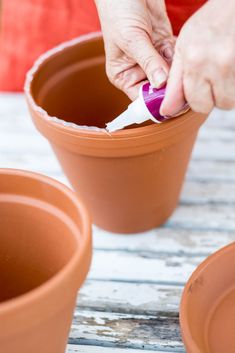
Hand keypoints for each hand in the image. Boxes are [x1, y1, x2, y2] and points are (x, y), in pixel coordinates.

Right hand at [95, 0, 174, 99]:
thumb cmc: (118, 10)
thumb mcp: (132, 39)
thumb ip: (149, 61)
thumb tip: (162, 84)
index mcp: (123, 75)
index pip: (141, 98)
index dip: (155, 102)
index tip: (171, 101)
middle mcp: (138, 70)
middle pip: (158, 89)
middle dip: (170, 87)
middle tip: (183, 85)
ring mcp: (153, 59)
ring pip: (170, 74)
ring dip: (178, 71)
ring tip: (181, 64)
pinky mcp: (164, 45)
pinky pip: (177, 58)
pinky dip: (181, 56)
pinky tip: (181, 49)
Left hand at [160, 0, 234, 116]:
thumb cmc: (212, 22)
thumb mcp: (185, 46)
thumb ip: (175, 81)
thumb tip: (167, 110)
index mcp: (194, 59)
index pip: (194, 103)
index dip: (195, 101)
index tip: (197, 96)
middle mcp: (215, 64)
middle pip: (211, 106)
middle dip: (211, 97)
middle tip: (213, 78)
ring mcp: (234, 66)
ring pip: (228, 102)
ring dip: (226, 92)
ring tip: (224, 70)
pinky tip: (231, 68)